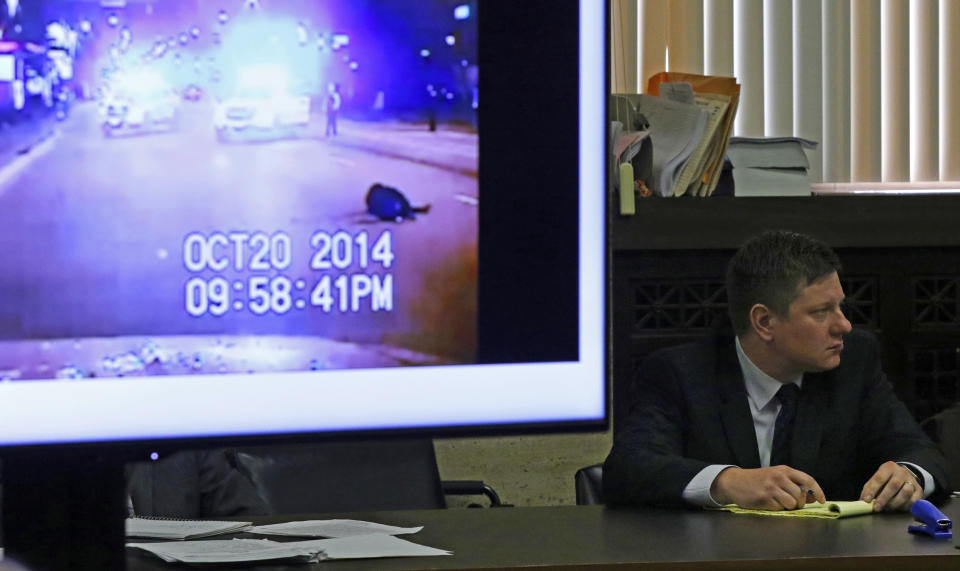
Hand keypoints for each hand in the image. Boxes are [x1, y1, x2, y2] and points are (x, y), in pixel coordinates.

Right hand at [711, 465, 825, 509]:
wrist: (735, 482)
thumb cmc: (758, 480)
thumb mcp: (776, 477)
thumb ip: (794, 485)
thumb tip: (812, 497)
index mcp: (784, 470)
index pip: (808, 480)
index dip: (817, 491)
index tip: (821, 500)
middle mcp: (779, 477)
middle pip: (800, 494)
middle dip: (799, 503)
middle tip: (791, 503)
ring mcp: (771, 487)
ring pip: (792, 503)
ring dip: (787, 507)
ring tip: (778, 502)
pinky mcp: (764, 498)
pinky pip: (779, 508)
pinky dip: (776, 508)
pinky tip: (768, 502)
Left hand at [860, 461, 921, 510]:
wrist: (904, 477)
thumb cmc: (887, 480)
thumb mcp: (877, 480)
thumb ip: (869, 490)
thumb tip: (862, 502)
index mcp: (888, 467)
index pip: (879, 478)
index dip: (872, 490)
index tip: (867, 500)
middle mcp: (902, 472)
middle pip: (893, 485)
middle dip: (883, 498)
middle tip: (876, 507)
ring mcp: (912, 481)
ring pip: (905, 493)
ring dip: (894, 503)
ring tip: (887, 508)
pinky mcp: (919, 490)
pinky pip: (913, 501)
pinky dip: (904, 506)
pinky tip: (898, 508)